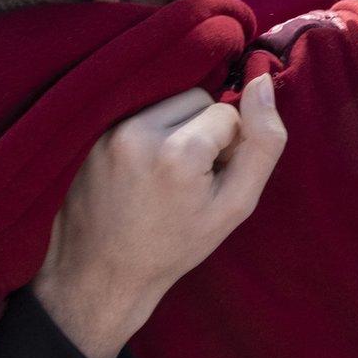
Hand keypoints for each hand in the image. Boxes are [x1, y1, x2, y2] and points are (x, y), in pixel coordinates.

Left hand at [32, 75, 285, 357]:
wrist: (103, 274)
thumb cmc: (176, 245)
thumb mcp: (236, 206)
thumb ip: (262, 143)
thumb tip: (263, 83)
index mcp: (180, 151)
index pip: (228, 112)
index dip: (229, 148)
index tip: (210, 184)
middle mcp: (141, 131)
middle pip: (197, 98)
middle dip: (203, 131)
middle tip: (189, 179)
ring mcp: (112, 131)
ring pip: (168, 101)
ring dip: (177, 128)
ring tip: (165, 174)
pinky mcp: (94, 135)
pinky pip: (139, 112)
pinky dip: (150, 133)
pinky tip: (142, 171)